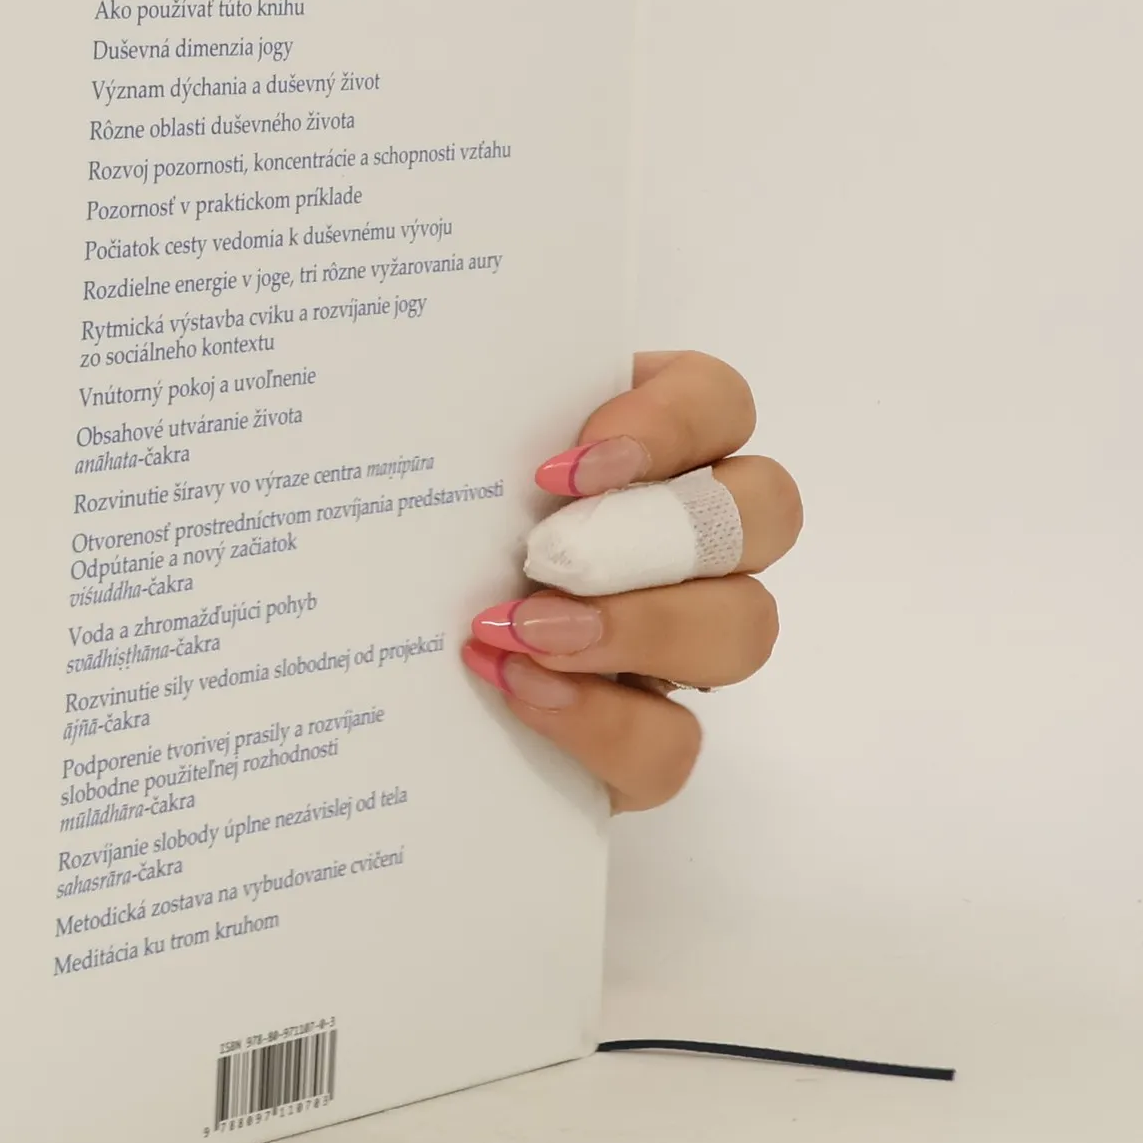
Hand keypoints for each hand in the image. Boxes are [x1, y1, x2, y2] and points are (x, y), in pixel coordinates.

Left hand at [461, 352, 801, 811]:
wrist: (377, 685)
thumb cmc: (424, 547)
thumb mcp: (446, 477)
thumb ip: (477, 436)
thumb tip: (447, 400)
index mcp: (649, 450)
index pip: (718, 401)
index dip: (666, 423)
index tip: (560, 466)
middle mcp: (692, 540)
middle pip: (764, 509)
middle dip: (660, 532)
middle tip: (547, 556)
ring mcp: (687, 642)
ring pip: (745, 627)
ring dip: (639, 628)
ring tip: (527, 632)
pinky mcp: (654, 736)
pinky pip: (675, 742)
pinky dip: (602, 720)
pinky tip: (523, 690)